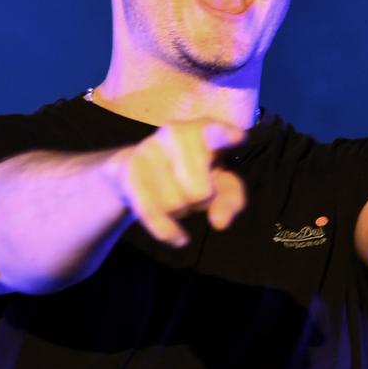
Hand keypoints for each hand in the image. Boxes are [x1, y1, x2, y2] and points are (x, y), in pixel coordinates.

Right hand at [108, 119, 247, 247]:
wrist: (133, 169)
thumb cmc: (191, 173)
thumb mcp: (219, 185)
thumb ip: (230, 200)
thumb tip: (219, 223)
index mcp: (204, 131)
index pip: (216, 133)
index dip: (226, 135)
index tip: (238, 136)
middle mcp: (176, 132)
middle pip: (200, 193)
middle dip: (200, 201)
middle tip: (192, 186)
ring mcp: (150, 147)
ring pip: (176, 205)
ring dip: (179, 209)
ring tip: (172, 192)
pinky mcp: (129, 168)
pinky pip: (150, 211)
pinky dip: (166, 230)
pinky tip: (179, 238)